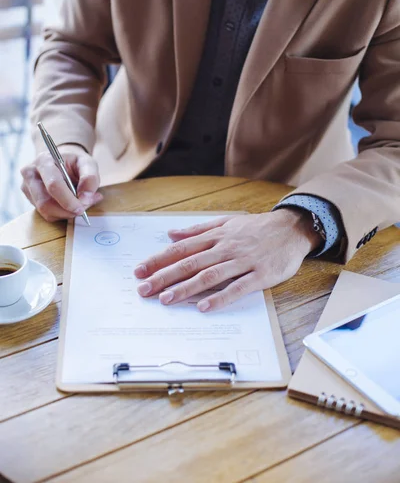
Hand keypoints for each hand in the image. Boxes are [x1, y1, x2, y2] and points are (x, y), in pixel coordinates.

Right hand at [21, 144, 102, 221]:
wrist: (63, 162)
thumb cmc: (75, 162)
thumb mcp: (88, 164)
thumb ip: (90, 178)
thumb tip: (86, 199)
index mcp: (44, 161)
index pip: (53, 185)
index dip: (68, 200)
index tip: (81, 208)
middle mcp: (30, 173)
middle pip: (45, 202)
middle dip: (67, 210)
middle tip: (84, 208)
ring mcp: (27, 187)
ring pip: (45, 211)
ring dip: (66, 213)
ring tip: (81, 204)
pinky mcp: (30, 198)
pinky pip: (46, 214)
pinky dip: (62, 214)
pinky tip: (71, 205)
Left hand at [135, 210, 320, 311]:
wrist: (292, 228)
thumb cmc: (257, 228)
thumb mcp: (226, 222)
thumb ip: (198, 230)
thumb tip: (171, 233)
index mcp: (216, 236)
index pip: (181, 248)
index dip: (159, 260)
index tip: (139, 271)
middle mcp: (226, 248)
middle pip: (190, 263)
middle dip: (165, 276)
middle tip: (144, 289)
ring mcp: (243, 261)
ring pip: (210, 275)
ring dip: (186, 288)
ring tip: (166, 299)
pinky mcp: (260, 275)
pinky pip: (238, 288)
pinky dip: (221, 297)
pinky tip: (205, 307)